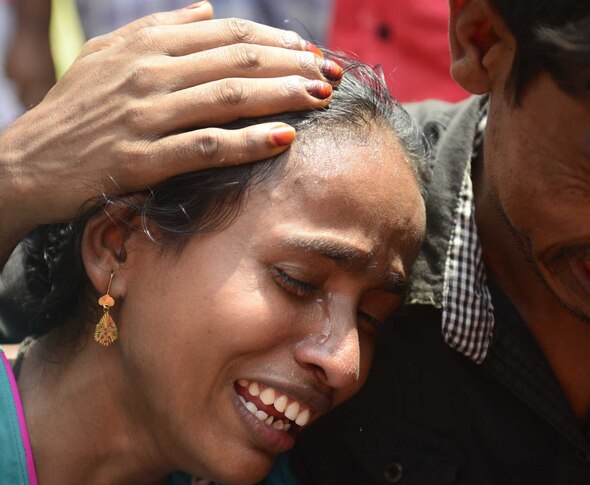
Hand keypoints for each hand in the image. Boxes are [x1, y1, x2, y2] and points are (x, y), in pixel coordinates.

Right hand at [0, 1, 338, 258]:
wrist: (28, 161)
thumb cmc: (75, 108)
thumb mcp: (107, 54)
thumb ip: (160, 27)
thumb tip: (206, 7)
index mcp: (147, 45)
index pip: (227, 34)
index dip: (275, 40)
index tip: (310, 52)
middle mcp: (149, 73)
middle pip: (237, 60)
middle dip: (291, 65)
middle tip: (329, 75)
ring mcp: (145, 116)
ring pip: (227, 97)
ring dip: (281, 95)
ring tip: (319, 97)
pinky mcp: (141, 158)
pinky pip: (205, 147)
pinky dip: (247, 142)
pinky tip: (284, 139)